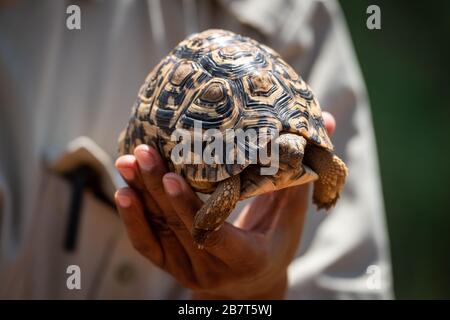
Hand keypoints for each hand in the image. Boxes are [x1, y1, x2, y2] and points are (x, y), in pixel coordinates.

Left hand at [114, 112, 335, 298]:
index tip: (174, 176)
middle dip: (158, 189)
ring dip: (140, 196)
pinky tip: (124, 189)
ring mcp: (186, 270)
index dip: (191, 208)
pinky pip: (146, 243)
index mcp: (245, 258)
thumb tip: (327, 120)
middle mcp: (210, 269)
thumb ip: (299, 172)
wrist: (249, 287)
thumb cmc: (275, 244)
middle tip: (144, 151)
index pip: (212, 235)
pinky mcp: (170, 266)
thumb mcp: (289, 215)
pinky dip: (132, 217)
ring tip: (127, 160)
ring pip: (157, 233)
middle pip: (178, 228)